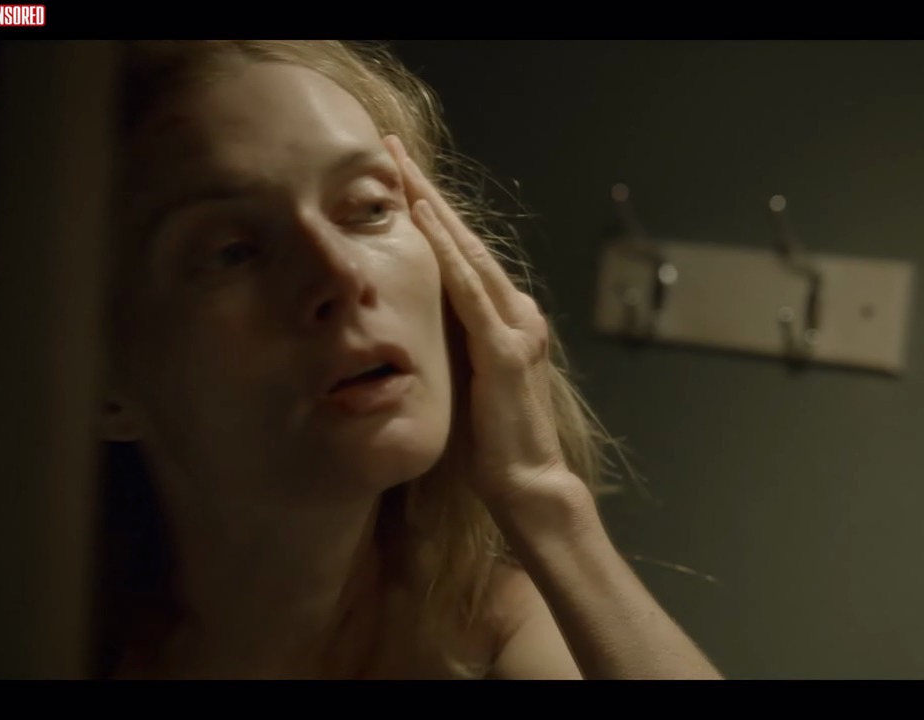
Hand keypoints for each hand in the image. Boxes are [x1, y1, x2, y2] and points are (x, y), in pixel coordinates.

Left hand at [383, 135, 578, 511]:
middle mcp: (517, 314)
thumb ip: (449, 350)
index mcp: (506, 322)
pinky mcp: (506, 350)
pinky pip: (471, 291)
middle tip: (395, 150)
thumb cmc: (493, 446)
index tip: (400, 179)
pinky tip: (425, 223)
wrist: (527, 484)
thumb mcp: (464, 384)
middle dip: (429, 193)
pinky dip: (449, 254)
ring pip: (469, 255)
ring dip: (434, 209)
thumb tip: (409, 330)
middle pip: (466, 242)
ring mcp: (516, 329)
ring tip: (403, 170)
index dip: (433, 216)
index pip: (463, 257)